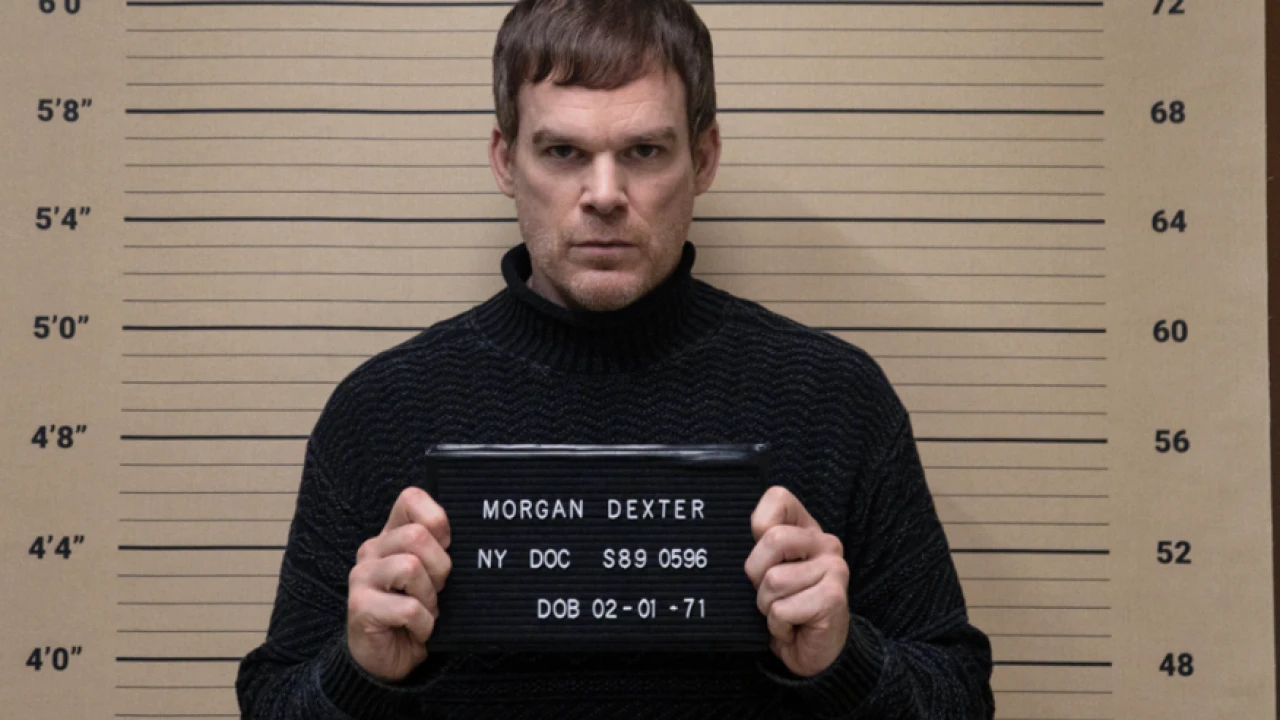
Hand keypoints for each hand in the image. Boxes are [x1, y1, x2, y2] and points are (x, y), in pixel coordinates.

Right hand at [347, 487, 452, 681]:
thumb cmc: (416, 611)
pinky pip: (409, 607)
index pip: (411, 498)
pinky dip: (424, 624)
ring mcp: (362, 577)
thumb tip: (473, 533)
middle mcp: (372, 550)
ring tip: (425, 611)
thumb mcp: (434, 575)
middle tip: (437, 591)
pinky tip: (417, 630)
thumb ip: (442, 549)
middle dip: (439, 568)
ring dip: (430, 598)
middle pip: (417, 536)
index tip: (446, 548)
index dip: (437, 521)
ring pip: (410, 567)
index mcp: (392, 535)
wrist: (389, 659)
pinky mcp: (360, 607)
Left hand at [745, 486, 850, 676]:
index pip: (778, 497)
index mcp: (806, 529)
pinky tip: (793, 627)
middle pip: (772, 539)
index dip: (758, 526)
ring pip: (773, 580)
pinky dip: (778, 625)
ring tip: (783, 612)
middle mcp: (825, 543)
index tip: (763, 555)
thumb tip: (725, 534)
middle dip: (757, 575)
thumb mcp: (766, 571)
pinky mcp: (834, 598)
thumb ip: (758, 547)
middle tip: (769, 592)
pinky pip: (782, 609)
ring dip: (767, 606)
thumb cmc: (785, 606)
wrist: (812, 652)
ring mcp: (834, 568)